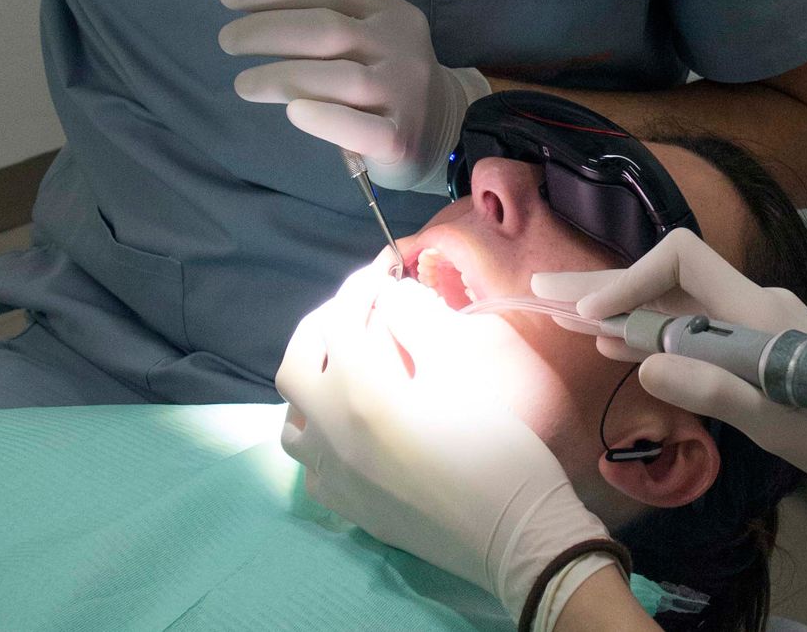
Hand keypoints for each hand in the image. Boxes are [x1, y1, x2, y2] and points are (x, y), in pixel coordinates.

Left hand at [219, 0, 490, 193]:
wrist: (446, 134)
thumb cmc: (388, 85)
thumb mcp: (370, 42)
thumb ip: (328, 30)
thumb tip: (255, 22)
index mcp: (389, 12)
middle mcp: (401, 46)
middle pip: (326, 29)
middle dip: (266, 31)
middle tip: (228, 41)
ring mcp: (405, 94)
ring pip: (337, 77)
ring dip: (280, 77)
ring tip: (244, 84)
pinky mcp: (401, 139)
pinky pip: (357, 127)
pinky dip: (322, 117)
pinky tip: (293, 113)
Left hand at [275, 268, 610, 619]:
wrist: (515, 538)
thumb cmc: (499, 452)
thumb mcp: (465, 375)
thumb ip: (419, 324)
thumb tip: (393, 297)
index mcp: (361, 392)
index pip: (342, 320)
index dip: (362, 285)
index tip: (385, 268)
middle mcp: (330, 431)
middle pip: (298, 362)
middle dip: (324, 325)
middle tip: (361, 310)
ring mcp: (330, 474)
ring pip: (291, 415)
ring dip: (314, 380)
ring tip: (350, 367)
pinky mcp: (344, 505)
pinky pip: (310, 460)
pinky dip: (321, 430)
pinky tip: (353, 427)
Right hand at [532, 229, 806, 542]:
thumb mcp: (776, 420)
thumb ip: (713, 388)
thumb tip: (644, 362)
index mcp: (754, 309)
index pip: (680, 261)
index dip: (630, 280)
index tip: (593, 317)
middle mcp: (747, 304)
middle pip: (664, 280)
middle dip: (603, 286)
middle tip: (543, 288)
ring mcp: (748, 324)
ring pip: (669, 306)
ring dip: (617, 310)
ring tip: (561, 314)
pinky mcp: (749, 347)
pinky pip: (687, 330)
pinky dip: (647, 335)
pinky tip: (613, 344)